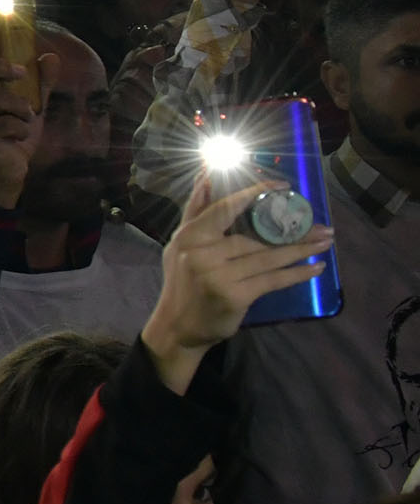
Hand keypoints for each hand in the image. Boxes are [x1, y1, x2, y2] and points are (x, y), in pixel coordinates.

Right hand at [0, 54, 39, 209]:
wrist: (8, 172)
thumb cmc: (14, 138)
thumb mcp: (33, 107)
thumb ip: (41, 84)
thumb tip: (50, 57)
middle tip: (21, 70)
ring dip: (19, 106)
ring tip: (28, 117)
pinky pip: (5, 124)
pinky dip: (20, 129)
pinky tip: (20, 136)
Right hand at [143, 170, 331, 371]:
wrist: (177, 326)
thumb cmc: (183, 281)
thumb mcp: (181, 244)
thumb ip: (196, 212)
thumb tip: (206, 177)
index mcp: (190, 235)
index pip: (226, 208)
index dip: (255, 194)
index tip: (283, 186)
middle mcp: (202, 253)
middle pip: (255, 237)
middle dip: (292, 231)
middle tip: (322, 225)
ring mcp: (219, 275)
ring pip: (268, 257)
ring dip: (301, 250)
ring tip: (326, 242)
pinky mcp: (235, 296)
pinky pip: (272, 280)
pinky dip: (296, 274)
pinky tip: (315, 268)